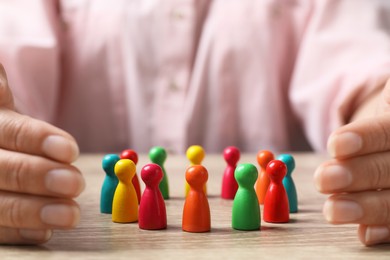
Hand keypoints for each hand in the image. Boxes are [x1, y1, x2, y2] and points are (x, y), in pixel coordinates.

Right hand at [0, 64, 84, 243]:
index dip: (36, 140)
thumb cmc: (5, 120)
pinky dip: (21, 231)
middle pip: (1, 169)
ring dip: (33, 211)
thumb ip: (2, 88)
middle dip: (38, 178)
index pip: (7, 131)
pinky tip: (45, 231)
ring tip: (71, 214)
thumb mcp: (0, 97)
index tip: (70, 150)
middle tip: (75, 184)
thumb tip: (3, 74)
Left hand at [314, 79, 389, 245]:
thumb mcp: (383, 100)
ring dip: (366, 206)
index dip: (366, 138)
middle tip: (324, 179)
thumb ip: (367, 121)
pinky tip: (366, 234)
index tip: (335, 145)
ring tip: (332, 209)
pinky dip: (384, 229)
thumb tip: (339, 137)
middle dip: (359, 174)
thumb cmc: (383, 115)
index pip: (389, 132)